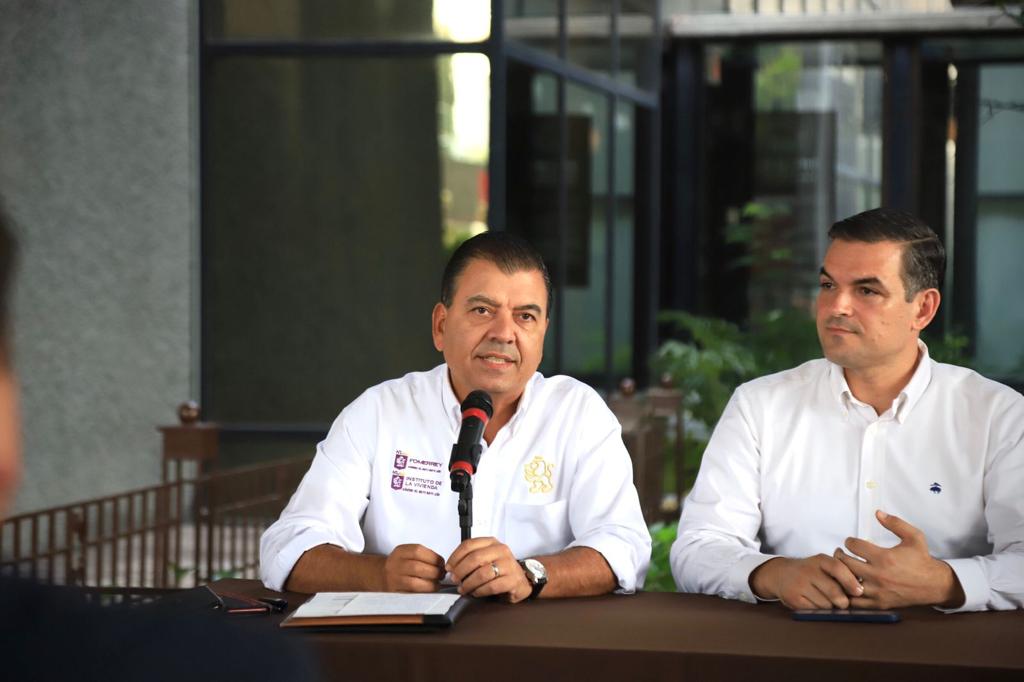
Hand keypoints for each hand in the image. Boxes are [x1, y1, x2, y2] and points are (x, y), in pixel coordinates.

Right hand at [382, 544, 444, 591]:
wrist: (382, 575)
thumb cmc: (402, 564)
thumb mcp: (409, 554)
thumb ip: (425, 556)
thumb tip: (443, 566)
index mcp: (400, 552)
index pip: (418, 551)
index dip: (434, 557)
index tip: (442, 563)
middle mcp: (394, 565)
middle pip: (417, 567)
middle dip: (434, 572)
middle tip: (441, 575)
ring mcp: (393, 580)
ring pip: (414, 584)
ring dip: (430, 585)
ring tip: (436, 584)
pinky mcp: (395, 594)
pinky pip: (411, 595)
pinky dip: (423, 594)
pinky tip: (429, 591)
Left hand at [446, 537, 531, 602]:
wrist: (522, 579)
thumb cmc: (500, 569)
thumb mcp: (486, 557)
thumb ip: (471, 558)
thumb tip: (451, 568)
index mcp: (492, 542)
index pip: (469, 545)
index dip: (455, 557)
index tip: (448, 567)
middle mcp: (501, 550)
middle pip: (474, 558)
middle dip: (460, 571)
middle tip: (455, 579)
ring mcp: (508, 565)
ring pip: (482, 573)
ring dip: (469, 583)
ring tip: (463, 589)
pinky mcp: (513, 580)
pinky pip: (491, 586)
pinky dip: (480, 591)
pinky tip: (475, 593)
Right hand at [750, 554, 862, 608]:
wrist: (781, 574)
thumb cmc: (812, 571)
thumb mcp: (824, 565)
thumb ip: (842, 572)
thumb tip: (861, 590)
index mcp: (820, 560)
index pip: (838, 568)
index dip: (851, 581)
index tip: (859, 592)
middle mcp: (808, 570)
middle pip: (834, 591)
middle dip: (843, 601)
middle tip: (843, 602)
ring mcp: (799, 584)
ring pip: (826, 604)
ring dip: (830, 607)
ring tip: (825, 600)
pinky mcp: (793, 598)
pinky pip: (814, 610)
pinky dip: (818, 610)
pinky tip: (814, 603)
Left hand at [835, 510, 964, 608]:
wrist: (934, 585)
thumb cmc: (922, 560)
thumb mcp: (914, 536)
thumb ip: (895, 523)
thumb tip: (877, 513)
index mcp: (884, 557)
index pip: (853, 546)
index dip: (849, 541)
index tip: (851, 542)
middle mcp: (878, 575)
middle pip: (845, 563)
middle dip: (840, 555)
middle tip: (840, 553)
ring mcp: (878, 591)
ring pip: (847, 583)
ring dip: (842, 574)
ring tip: (842, 569)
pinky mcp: (879, 604)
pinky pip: (855, 601)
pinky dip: (848, 593)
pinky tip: (849, 585)